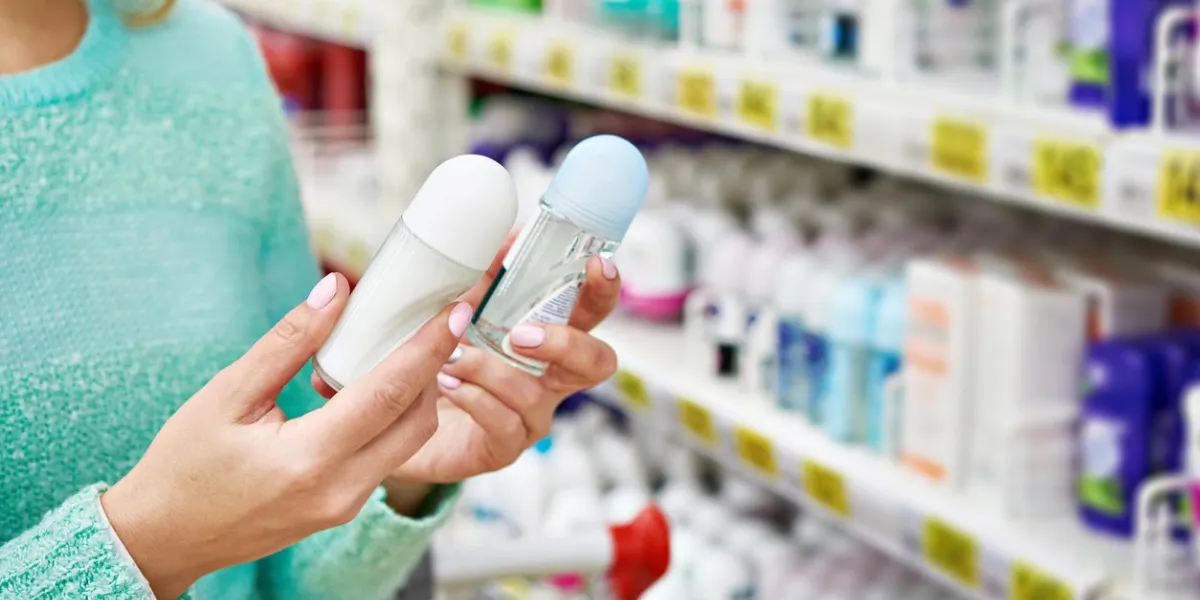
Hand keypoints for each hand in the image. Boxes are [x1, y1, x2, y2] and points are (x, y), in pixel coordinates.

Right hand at [101, 273, 469, 598]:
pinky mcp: (346, 508)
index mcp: (309, 460)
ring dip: (419, 393)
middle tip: (439, 320)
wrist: (164, 538)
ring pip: (409, 441)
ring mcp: (347, 505)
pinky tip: (380, 382)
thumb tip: (338, 290)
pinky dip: (396, 417)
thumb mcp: (227, 394)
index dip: (428, 347)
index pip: (389, 393)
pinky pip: (389, 456)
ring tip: (410, 344)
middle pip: (417, 420)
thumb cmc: (185, 465)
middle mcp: (340, 490)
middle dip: (436, 367)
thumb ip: (289, 341)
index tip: (455, 309)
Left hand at [389, 254, 619, 483]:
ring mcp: (532, 416)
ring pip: (535, 395)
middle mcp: (551, 380)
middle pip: (596, 362)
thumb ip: (485, 279)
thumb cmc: (441, 358)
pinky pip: (503, 424)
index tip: (597, 265)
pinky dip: (475, 398)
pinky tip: (449, 384)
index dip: (603, 291)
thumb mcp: (461, 313)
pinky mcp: (503, 447)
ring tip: (453, 358)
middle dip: (566, 344)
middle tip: (521, 334)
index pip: (592, 313)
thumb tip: (505, 238)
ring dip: (491, 370)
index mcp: (549, 340)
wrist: (401, 419)